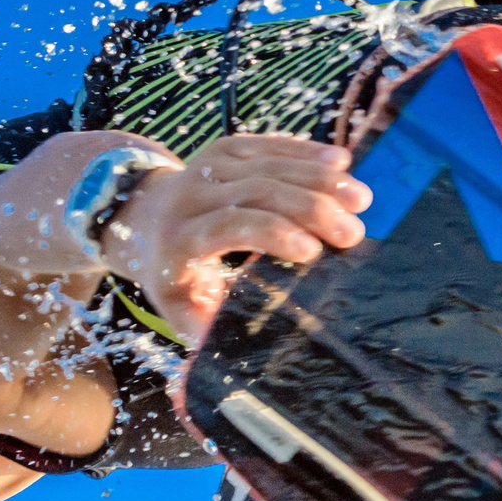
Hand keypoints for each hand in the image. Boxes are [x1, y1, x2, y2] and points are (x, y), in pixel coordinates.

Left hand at [103, 135, 370, 343]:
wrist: (140, 216)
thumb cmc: (169, 270)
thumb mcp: (175, 304)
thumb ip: (201, 328)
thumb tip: (224, 355)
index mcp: (181, 237)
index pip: (229, 226)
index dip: (272, 233)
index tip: (313, 252)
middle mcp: (193, 194)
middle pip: (257, 190)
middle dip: (310, 208)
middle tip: (353, 231)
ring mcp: (209, 165)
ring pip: (269, 164)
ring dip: (320, 178)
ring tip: (361, 198)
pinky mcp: (226, 148)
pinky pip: (270, 144)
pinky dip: (308, 152)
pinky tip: (341, 162)